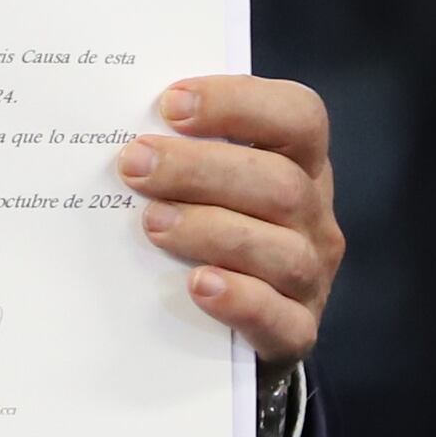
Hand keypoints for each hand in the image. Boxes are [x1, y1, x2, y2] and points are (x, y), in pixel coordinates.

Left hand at [125, 75, 342, 363]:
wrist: (223, 333)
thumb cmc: (205, 233)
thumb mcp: (204, 186)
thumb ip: (181, 152)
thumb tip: (121, 131)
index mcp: (299, 163)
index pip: (297, 116)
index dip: (238, 103)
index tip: (169, 105)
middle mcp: (314, 216)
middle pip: (280, 182)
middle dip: (202, 169)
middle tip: (135, 165)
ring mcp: (311, 277)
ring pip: (281, 250)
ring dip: (212, 230)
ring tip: (152, 224)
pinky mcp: (296, 333)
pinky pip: (280, 318)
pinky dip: (239, 299)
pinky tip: (198, 285)